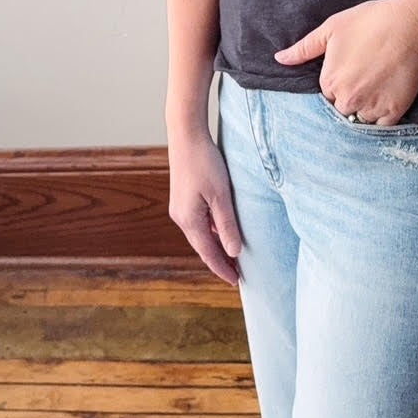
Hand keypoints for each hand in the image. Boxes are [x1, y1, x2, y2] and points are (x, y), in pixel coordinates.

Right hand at [167, 131, 242, 285]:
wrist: (186, 136)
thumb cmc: (205, 162)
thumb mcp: (221, 195)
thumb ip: (227, 224)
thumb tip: (234, 252)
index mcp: (189, 220)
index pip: (209, 253)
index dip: (223, 268)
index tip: (236, 282)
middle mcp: (181, 217)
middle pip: (203, 247)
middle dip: (220, 261)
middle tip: (237, 274)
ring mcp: (180, 208)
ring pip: (201, 235)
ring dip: (216, 246)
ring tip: (233, 256)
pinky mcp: (183, 199)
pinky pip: (199, 223)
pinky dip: (212, 232)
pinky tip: (222, 232)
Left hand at [273, 0, 417, 125]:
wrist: (409, 26)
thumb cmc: (370, 21)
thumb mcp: (331, 29)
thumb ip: (304, 48)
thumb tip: (279, 59)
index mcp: (329, 81)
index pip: (327, 94)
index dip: (339, 84)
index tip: (352, 72)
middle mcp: (346, 99)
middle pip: (343, 110)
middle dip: (351, 99)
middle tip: (367, 81)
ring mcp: (369, 107)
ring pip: (362, 119)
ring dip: (367, 110)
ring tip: (379, 90)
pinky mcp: (392, 112)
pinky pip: (382, 127)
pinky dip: (384, 118)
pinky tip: (389, 100)